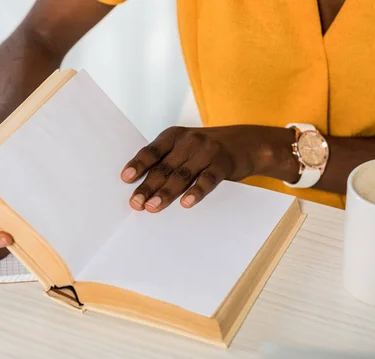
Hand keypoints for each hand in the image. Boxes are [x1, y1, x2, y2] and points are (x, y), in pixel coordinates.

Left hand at [120, 125, 297, 211]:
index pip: (152, 151)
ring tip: (153, 207)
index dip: (138, 165)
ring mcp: (207, 151)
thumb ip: (168, 162)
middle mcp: (189, 141)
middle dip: (148, 186)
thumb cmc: (209, 151)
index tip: (126, 179)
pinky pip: (207, 179)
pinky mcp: (223, 163)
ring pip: (182, 175)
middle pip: (164, 167)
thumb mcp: (186, 149)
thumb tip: (143, 188)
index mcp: (175, 136)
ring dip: (166, 192)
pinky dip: (196, 192)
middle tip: (136, 203)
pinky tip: (186, 203)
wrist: (248, 144)